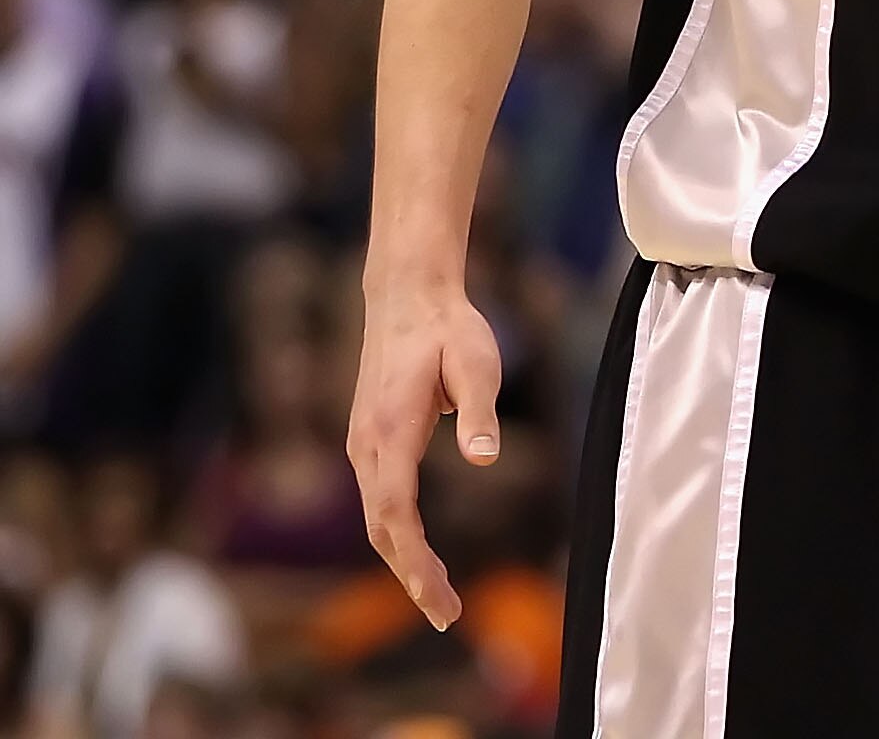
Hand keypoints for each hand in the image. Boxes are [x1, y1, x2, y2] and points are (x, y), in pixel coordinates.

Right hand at [347, 278, 504, 628]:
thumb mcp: (477, 362)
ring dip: (404, 560)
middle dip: (411, 574)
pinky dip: (397, 536)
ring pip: (377, 519)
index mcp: (390, 431)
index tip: (437, 596)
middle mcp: (366, 446)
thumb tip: (482, 460)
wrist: (407, 297)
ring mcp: (363, 446)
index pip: (394, 512)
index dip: (413, 560)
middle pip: (381, 529)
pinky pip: (380, 502)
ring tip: (440, 597)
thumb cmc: (448, 329)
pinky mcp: (370, 443)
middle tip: (447, 614)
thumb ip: (478, 411)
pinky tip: (421, 557)